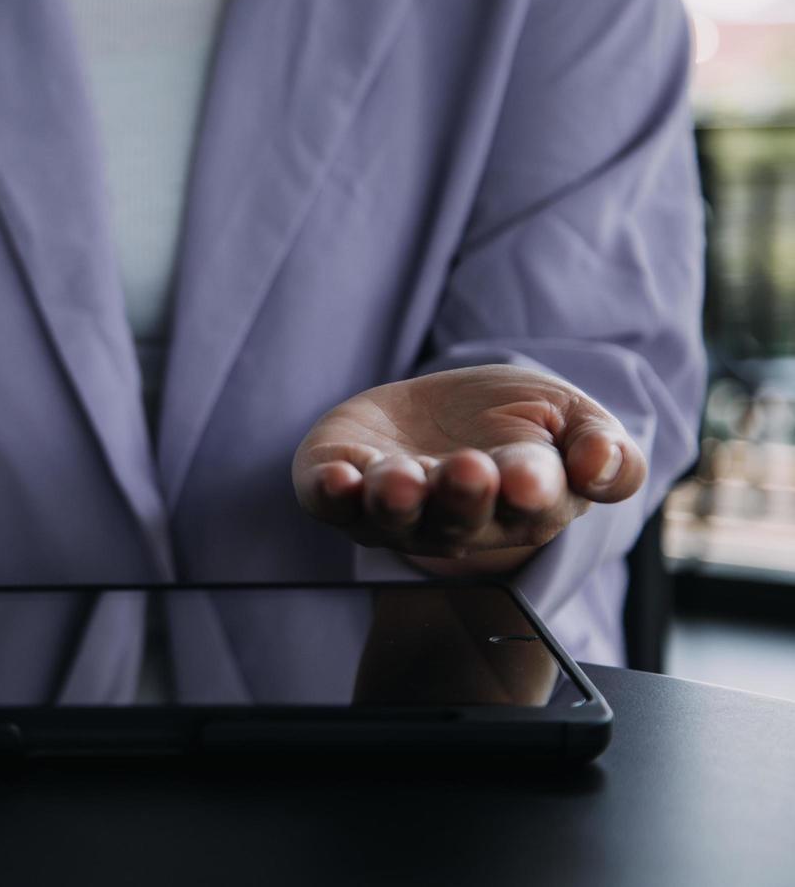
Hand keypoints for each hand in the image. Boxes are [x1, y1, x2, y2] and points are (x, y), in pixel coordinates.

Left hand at [292, 365, 645, 574]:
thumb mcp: (570, 418)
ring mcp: (395, 511)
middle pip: (460, 519)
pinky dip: (332, 493)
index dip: (532, 489)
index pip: (532, 502)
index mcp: (525, 504)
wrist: (437, 413)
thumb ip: (601, 446)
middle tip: (469, 470)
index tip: (530, 477)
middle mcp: (457, 520)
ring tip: (402, 477)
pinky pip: (332, 503)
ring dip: (398, 500)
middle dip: (464, 495)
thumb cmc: (511, 421)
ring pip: (395, 517)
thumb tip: (601, 465)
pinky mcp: (340, 490)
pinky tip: (336, 479)